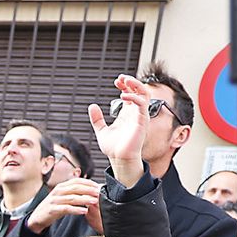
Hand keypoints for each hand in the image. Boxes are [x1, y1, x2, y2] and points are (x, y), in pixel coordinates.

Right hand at [26, 178, 101, 233]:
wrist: (37, 217)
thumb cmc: (53, 207)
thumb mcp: (63, 197)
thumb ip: (74, 193)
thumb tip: (90, 190)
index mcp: (61, 186)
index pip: (77, 181)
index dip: (89, 183)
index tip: (98, 186)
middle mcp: (58, 191)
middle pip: (76, 188)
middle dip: (89, 190)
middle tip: (99, 193)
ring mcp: (54, 200)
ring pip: (72, 198)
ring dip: (84, 199)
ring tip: (94, 201)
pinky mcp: (52, 210)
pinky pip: (66, 209)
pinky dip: (76, 210)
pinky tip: (84, 211)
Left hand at [89, 74, 148, 188]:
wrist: (119, 159)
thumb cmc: (114, 148)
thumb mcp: (101, 130)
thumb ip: (97, 119)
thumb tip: (92, 106)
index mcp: (127, 114)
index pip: (130, 94)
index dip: (124, 85)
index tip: (117, 81)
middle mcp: (134, 113)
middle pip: (139, 91)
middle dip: (131, 81)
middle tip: (121, 78)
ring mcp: (139, 116)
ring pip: (144, 94)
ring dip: (136, 85)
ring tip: (125, 80)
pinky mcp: (142, 120)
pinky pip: (142, 104)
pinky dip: (134, 97)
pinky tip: (124, 96)